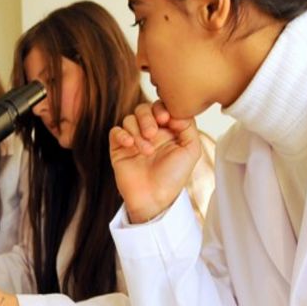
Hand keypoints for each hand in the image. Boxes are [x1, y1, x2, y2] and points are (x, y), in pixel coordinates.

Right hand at [110, 101, 200, 222]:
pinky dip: (122, 134)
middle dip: (147, 118)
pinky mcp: (119, 148)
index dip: (162, 108)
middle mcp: (150, 132)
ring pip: (129, 119)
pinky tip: (130, 145)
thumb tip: (176, 112)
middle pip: (144, 109)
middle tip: (152, 134)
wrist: (154, 198)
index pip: (161, 107)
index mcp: (167, 130)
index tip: (165, 119)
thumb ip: (188, 126)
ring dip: (137, 131)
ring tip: (145, 150)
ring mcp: (133, 139)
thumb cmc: (173, 177)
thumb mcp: (191, 150)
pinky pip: (115, 131)